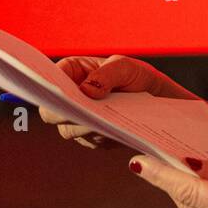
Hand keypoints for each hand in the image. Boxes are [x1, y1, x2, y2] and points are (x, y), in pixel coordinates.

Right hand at [39, 55, 200, 149]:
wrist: (160, 102)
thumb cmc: (140, 77)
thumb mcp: (127, 68)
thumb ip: (107, 75)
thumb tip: (86, 90)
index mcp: (73, 72)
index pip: (50, 78)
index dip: (47, 86)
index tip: (56, 92)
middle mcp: (72, 97)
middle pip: (52, 110)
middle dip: (64, 112)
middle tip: (80, 112)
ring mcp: (80, 119)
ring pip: (69, 129)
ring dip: (84, 126)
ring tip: (103, 121)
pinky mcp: (94, 137)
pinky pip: (90, 140)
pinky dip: (100, 136)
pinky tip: (115, 130)